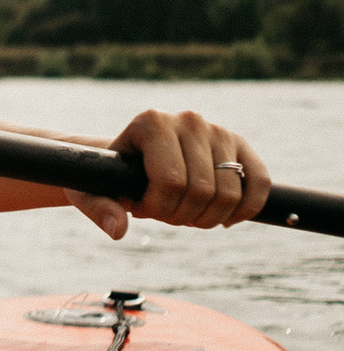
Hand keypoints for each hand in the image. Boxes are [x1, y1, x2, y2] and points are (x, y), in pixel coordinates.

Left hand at [65, 109, 268, 237]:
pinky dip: (246, 209)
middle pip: (201, 191)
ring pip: (229, 193)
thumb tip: (119, 230)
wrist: (131, 157)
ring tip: (184, 214)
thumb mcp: (91, 189)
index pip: (170, 182)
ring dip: (208, 218)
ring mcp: (218, 130)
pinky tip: (224, 219)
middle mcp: (189, 120)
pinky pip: (259, 183)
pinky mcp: (240, 144)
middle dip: (181, 217)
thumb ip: (99, 208)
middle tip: (164, 215)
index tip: (139, 209)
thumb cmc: (108, 175)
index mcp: (152, 122)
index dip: (158, 209)